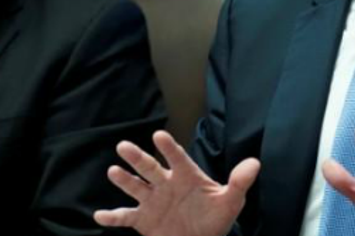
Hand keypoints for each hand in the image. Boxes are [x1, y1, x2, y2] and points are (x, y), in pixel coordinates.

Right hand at [94, 130, 260, 235]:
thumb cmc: (215, 218)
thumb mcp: (231, 201)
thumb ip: (239, 182)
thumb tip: (255, 163)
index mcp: (186, 176)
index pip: (177, 158)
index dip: (169, 147)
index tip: (159, 135)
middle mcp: (166, 185)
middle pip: (149, 168)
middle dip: (137, 158)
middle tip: (123, 146)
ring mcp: (152, 201)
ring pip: (135, 187)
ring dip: (124, 180)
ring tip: (113, 171)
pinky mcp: (143, 220)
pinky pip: (125, 217)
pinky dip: (111, 218)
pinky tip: (99, 215)